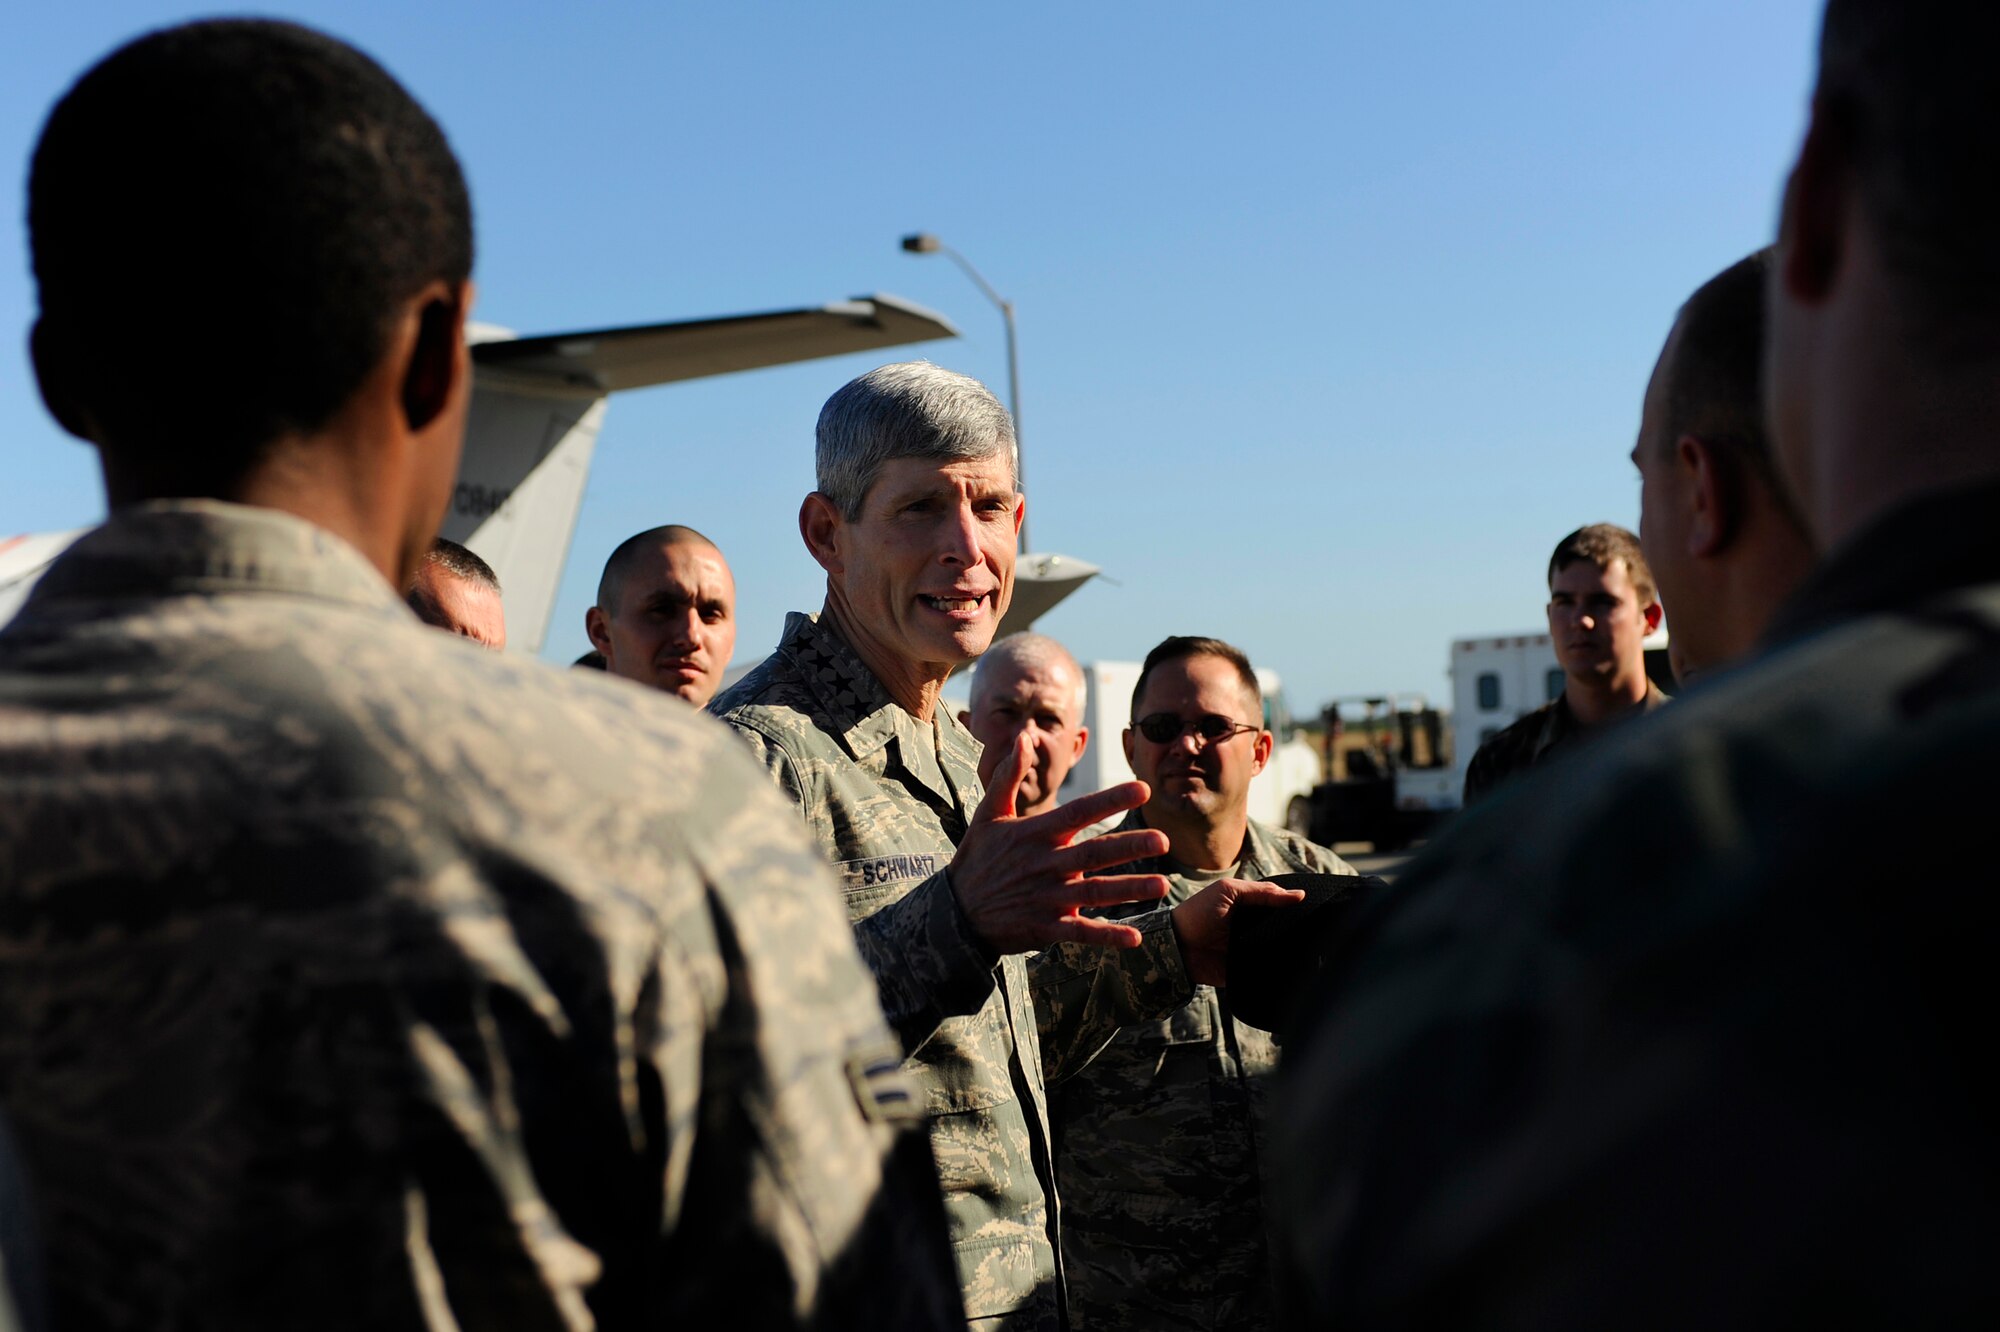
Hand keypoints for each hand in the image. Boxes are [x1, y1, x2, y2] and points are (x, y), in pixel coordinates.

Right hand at [949, 732, 1173, 954]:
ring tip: (1162, 885)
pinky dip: (1107, 935)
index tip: (1142, 789)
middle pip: (1094, 853)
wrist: (954, 912)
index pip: (1078, 812)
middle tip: (1163, 840)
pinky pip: (1081, 932)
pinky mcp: (1045, 927)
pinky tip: (1135, 936)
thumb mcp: (988, 814)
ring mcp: (1046, 897)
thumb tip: (1023, 737)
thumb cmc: (977, 858)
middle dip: (1130, 846)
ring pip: (1094, 892)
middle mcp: (1045, 864)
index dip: (1110, 800)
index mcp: (1035, 834)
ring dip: (1129, 889)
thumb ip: (1008, 775)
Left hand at [1171, 877, 1306, 986]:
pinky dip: (1279, 969)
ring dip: (1290, 949)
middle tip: (1316, 930)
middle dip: (1298, 930)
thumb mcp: (1228, 892)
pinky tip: (1293, 966)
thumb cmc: (1198, 913)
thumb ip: (1262, 892)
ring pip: (1281, 950)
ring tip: (1309, 948)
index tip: (1319, 907)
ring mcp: (1253, 950)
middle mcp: (1256, 928)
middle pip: (1285, 929)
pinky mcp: (1249, 971)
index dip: (1297, 907)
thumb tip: (1299, 895)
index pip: (1282, 906)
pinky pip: (1270, 971)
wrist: (1175, 949)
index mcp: (1252, 908)